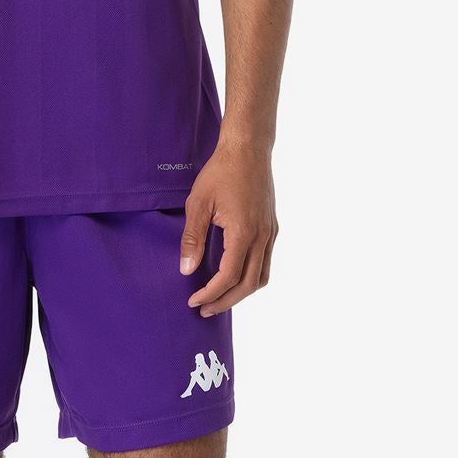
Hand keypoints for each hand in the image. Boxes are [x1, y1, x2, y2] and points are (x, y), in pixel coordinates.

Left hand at [180, 141, 278, 317]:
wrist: (248, 149)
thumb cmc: (221, 172)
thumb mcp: (198, 204)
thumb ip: (192, 239)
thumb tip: (186, 270)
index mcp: (244, 232)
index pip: (228, 276)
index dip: (211, 293)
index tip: (194, 301)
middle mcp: (262, 237)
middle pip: (248, 284)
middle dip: (226, 301)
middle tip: (204, 309)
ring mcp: (270, 233)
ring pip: (262, 276)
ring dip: (241, 293)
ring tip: (219, 298)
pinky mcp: (272, 228)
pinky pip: (265, 262)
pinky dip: (250, 276)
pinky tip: (233, 276)